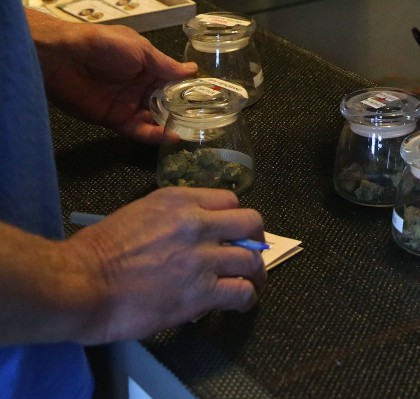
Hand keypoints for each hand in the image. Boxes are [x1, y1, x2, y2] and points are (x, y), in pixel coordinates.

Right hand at [7, 189, 266, 344]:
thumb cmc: (98, 250)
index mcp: (179, 200)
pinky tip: (240, 303)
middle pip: (251, 223)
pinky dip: (247, 299)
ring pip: (252, 260)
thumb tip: (189, 236)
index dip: (234, 220)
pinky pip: (241, 292)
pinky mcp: (201, 292)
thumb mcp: (139, 213)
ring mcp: (202, 257)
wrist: (81, 282)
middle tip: (250, 256)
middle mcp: (197, 222)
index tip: (232, 234)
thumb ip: (171, 219)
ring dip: (255, 274)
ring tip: (250, 285)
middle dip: (255, 240)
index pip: (229, 200)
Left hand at [29, 11, 196, 142]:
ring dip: (171, 124)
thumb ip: (165, 65)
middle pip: (166, 101)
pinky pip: (138, 130)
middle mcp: (141, 85)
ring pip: (155, 118)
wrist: (64, 59)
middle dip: (183, 110)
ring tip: (193, 131)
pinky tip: (170, 137)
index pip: (174, 79)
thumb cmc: (105, 46)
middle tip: (206, 120)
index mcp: (148, 65)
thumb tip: (192, 71)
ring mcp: (128, 103)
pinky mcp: (115, 120)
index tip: (211, 98)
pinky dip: (154, 135)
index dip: (189, 88)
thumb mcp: (140, 50)